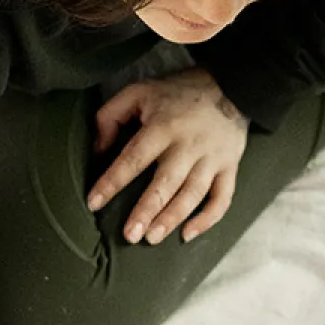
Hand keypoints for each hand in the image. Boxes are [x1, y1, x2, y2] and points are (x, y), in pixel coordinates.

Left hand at [88, 68, 246, 244]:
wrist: (231, 86)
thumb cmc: (178, 93)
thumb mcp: (139, 92)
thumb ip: (111, 117)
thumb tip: (98, 151)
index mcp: (163, 126)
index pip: (134, 158)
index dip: (113, 181)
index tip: (94, 202)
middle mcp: (189, 145)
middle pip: (166, 182)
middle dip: (147, 210)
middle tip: (130, 235)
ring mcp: (212, 159)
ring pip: (192, 194)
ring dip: (172, 218)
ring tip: (152, 238)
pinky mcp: (230, 167)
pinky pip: (222, 198)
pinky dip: (207, 219)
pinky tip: (188, 234)